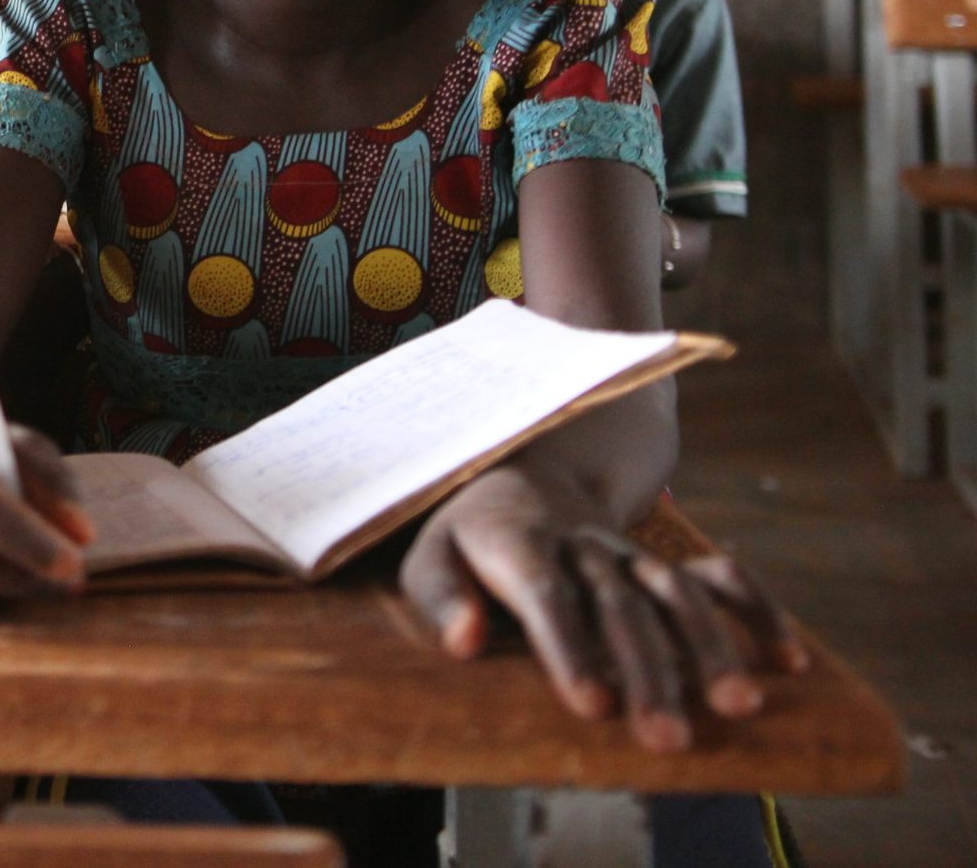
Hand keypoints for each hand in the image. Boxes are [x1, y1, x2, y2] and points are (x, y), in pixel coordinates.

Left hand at [402, 465, 808, 749]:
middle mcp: (584, 548)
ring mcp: (632, 554)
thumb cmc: (468, 541)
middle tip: (669, 739)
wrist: (520, 480)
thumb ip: (441, 599)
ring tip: (740, 707)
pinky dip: (758, 611)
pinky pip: (721, 578)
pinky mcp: (667, 562)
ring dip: (713, 648)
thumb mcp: (430, 557)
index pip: (546, 597)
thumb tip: (462, 642)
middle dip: (650, 673)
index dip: (569, 649)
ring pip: (678, 594)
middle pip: (620, 608)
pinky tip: (789, 660)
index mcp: (519, 544)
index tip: (592, 706)